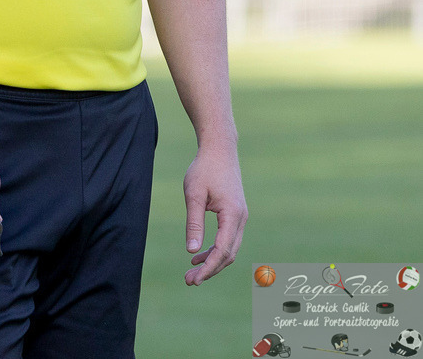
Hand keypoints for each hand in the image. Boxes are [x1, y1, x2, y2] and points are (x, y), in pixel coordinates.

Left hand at [183, 144, 246, 285]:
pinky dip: (215, 250)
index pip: (222, 251)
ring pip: (229, 248)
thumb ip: (194, 223)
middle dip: (210, 269)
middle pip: (228, 254)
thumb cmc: (204, 168)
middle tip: (188, 280)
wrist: (220, 149)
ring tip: (191, 271)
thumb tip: (191, 251)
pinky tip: (198, 253)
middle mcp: (241, 218)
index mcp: (232, 214)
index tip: (193, 280)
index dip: (208, 268)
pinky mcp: (236, 213)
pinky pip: (228, 239)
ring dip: (212, 262)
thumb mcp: (193, 194)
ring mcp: (241, 216)